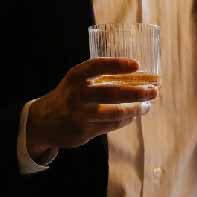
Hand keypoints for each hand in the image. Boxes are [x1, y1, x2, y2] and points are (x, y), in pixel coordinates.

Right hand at [26, 58, 157, 161]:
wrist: (42, 122)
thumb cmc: (70, 96)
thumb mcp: (78, 82)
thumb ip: (101, 79)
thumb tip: (141, 77)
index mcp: (75, 77)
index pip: (96, 66)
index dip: (117, 64)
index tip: (137, 64)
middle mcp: (77, 95)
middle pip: (112, 93)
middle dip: (137, 93)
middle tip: (154, 91)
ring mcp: (80, 114)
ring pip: (116, 113)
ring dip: (136, 109)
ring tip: (147, 105)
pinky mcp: (84, 131)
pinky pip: (113, 125)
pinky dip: (126, 120)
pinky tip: (134, 115)